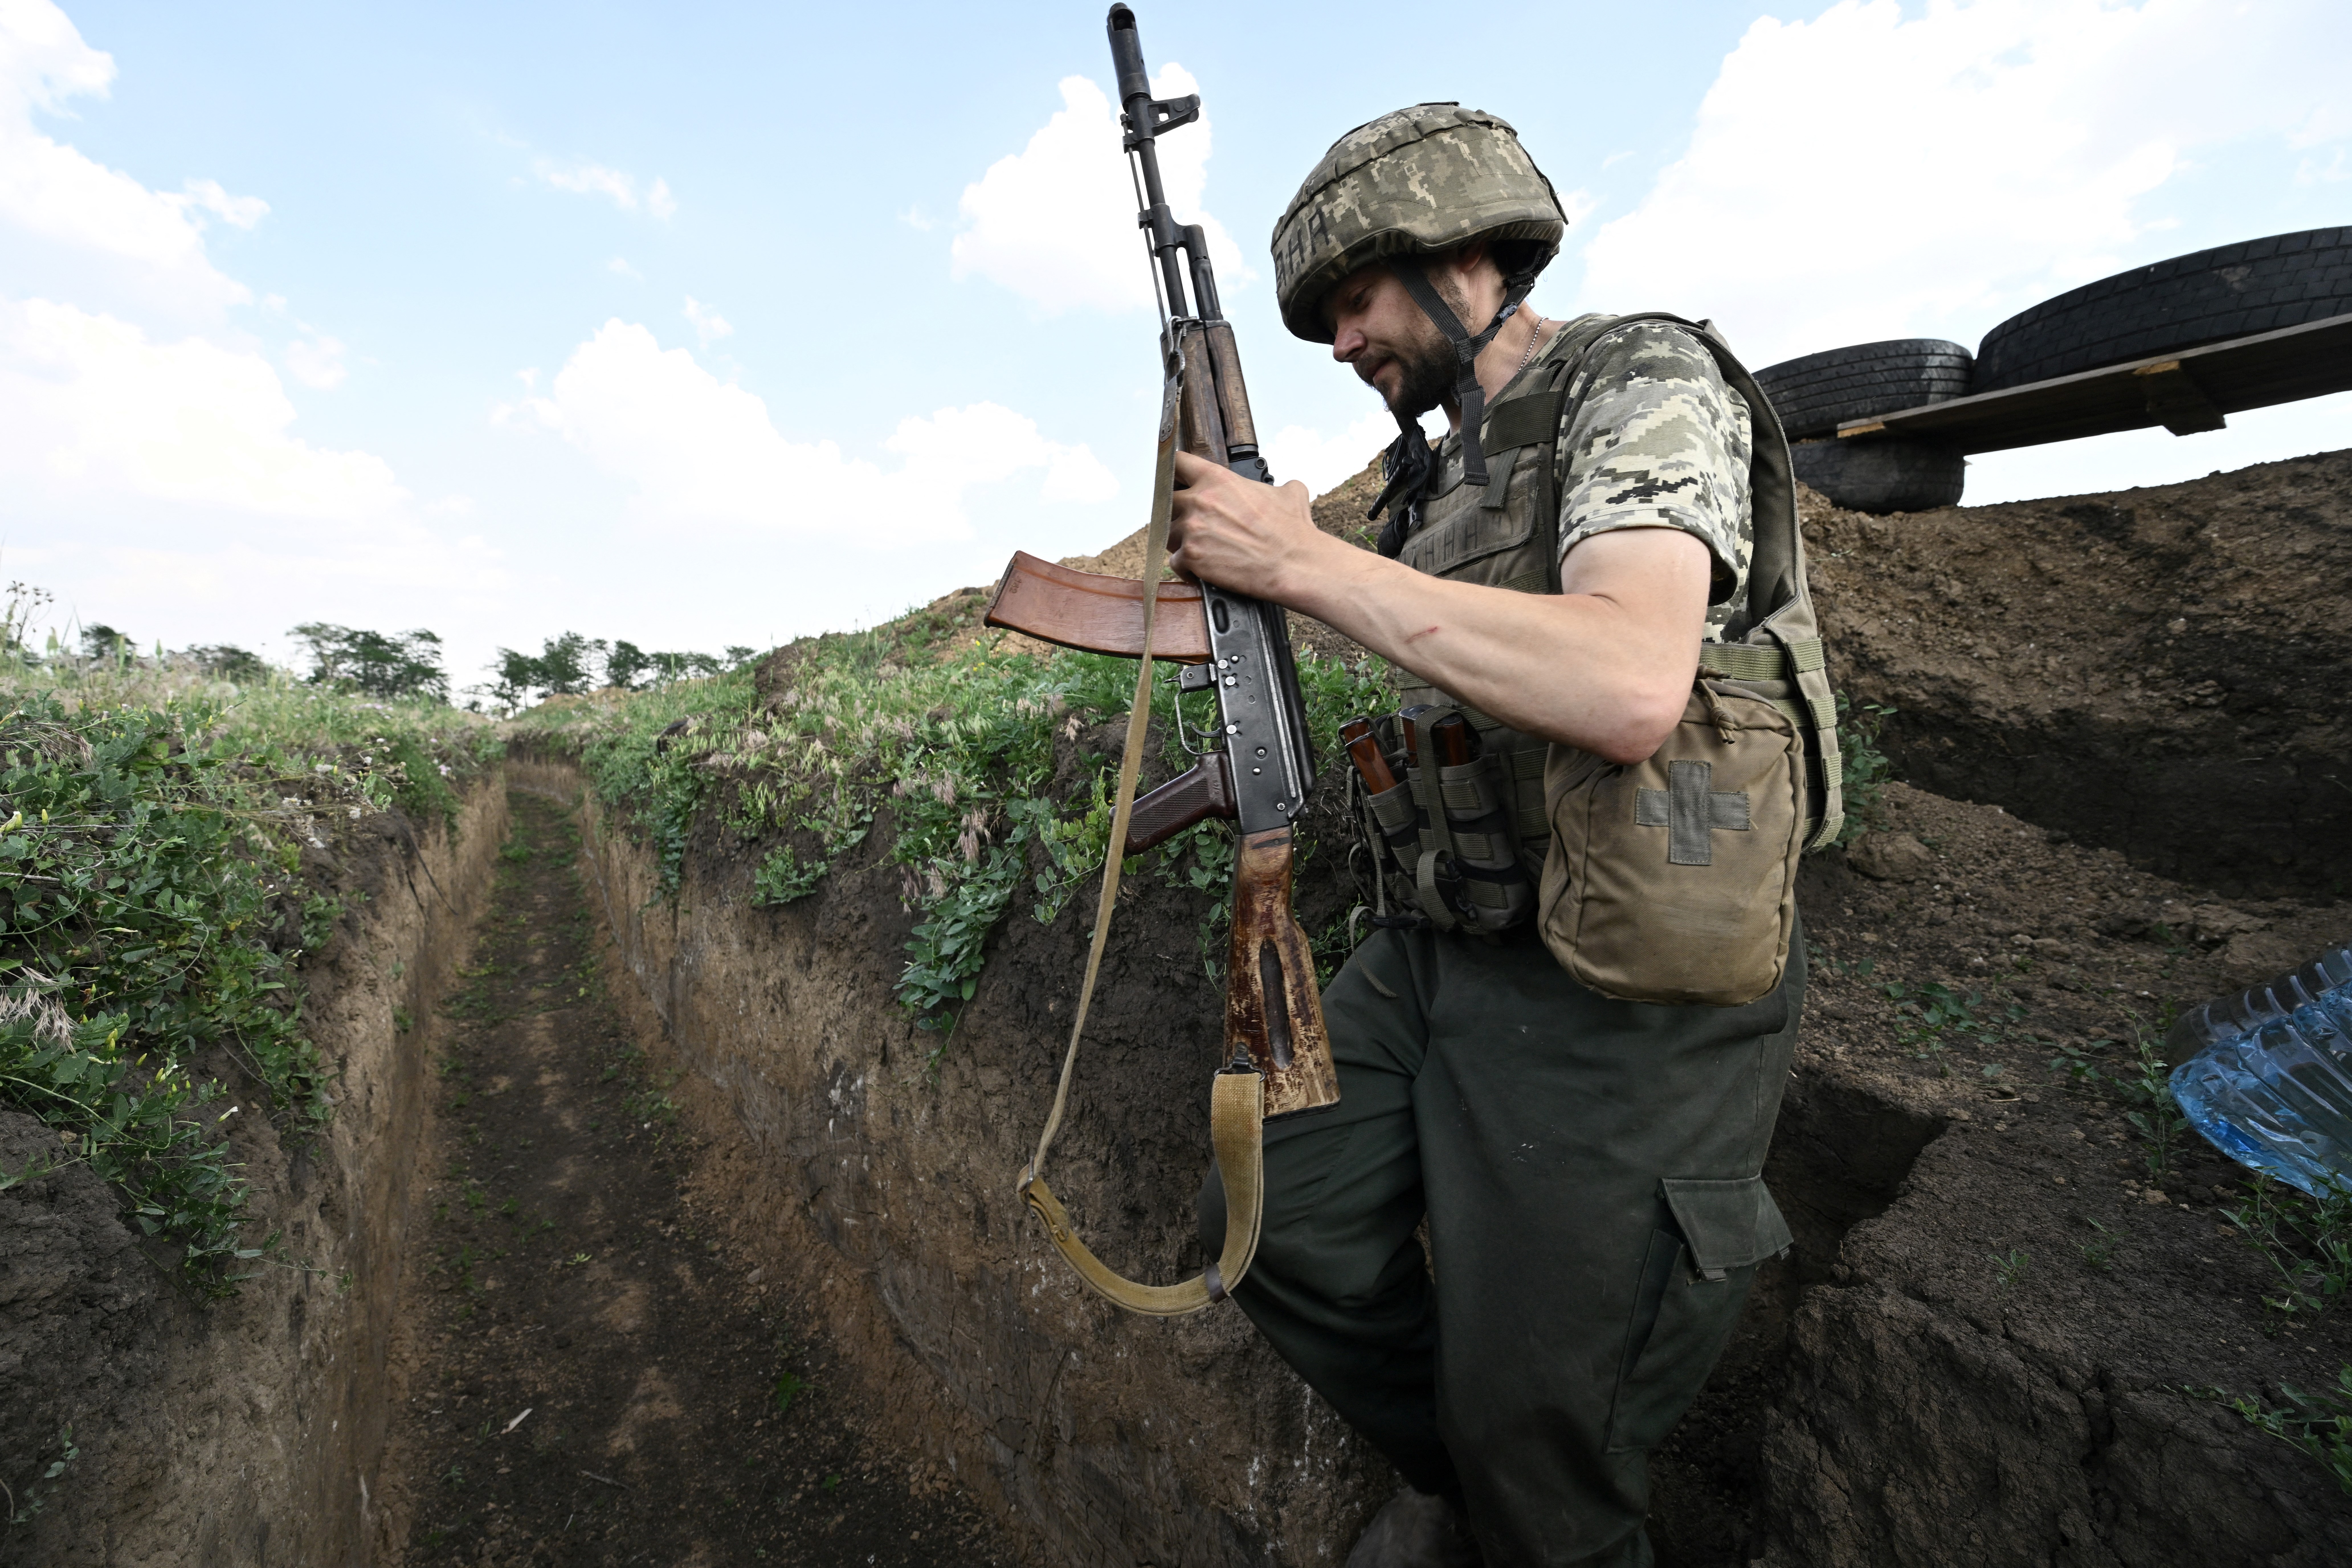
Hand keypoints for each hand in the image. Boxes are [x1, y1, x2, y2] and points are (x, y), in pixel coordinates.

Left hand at [1167, 451, 1328, 602]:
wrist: (1293, 564)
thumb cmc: (1291, 531)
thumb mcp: (1289, 493)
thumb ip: (1274, 486)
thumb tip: (1283, 488)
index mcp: (1217, 479)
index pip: (1179, 463)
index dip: (1178, 472)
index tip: (1180, 480)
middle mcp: (1199, 501)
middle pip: (1169, 502)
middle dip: (1181, 512)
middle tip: (1197, 524)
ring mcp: (1192, 529)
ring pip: (1170, 533)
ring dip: (1182, 540)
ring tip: (1202, 548)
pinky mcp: (1191, 557)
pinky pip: (1175, 561)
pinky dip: (1187, 567)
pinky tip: (1202, 568)